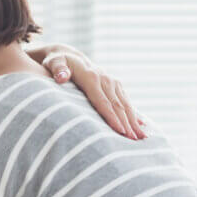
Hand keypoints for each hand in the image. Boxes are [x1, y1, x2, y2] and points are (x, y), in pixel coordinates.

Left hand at [26, 44, 144, 139]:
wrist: (69, 55)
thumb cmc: (58, 62)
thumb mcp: (54, 62)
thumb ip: (58, 69)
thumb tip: (62, 77)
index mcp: (91, 78)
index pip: (103, 102)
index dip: (112, 117)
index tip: (120, 131)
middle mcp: (105, 79)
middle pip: (117, 105)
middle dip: (126, 124)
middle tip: (133, 141)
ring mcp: (112, 82)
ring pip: (125, 104)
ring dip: (134, 121)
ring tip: (141, 137)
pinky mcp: (115, 85)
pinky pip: (125, 101)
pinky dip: (133, 113)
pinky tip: (141, 125)